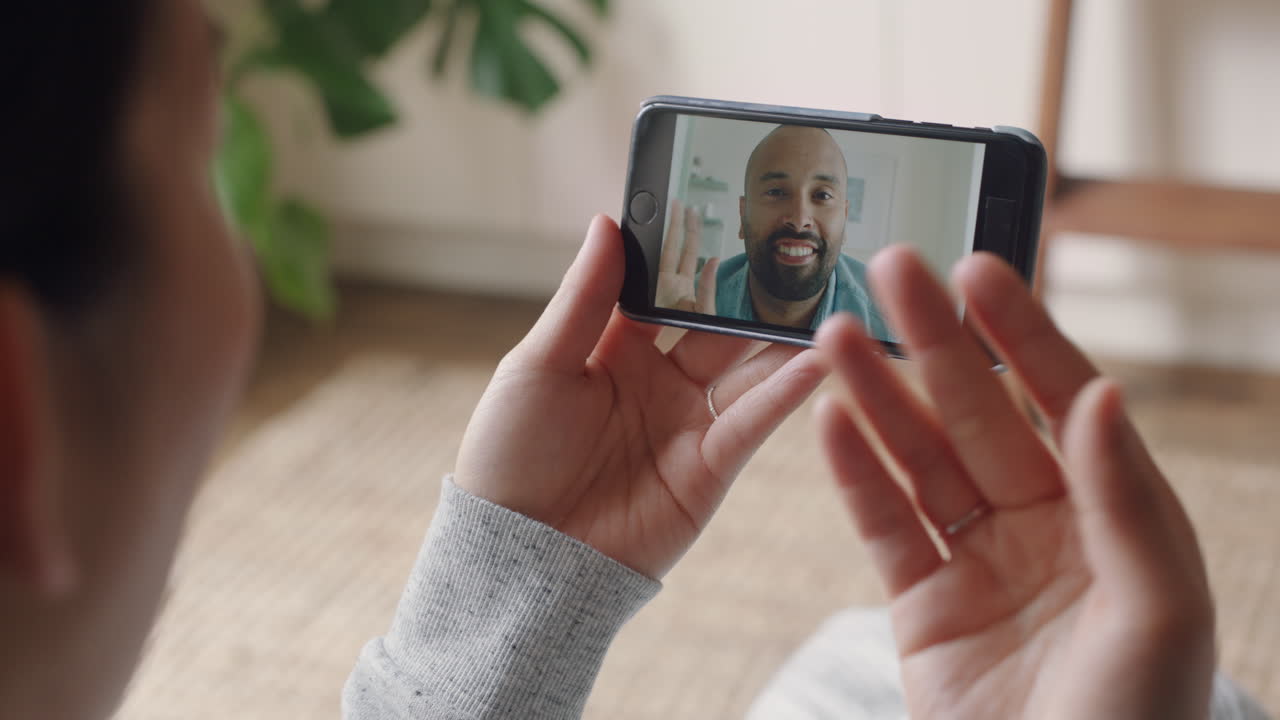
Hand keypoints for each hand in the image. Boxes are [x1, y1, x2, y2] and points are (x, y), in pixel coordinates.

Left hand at [454, 215, 824, 578]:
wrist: (520, 557)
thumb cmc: (509, 457)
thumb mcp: (538, 365)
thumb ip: (584, 299)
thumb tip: (607, 222)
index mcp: (612, 351)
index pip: (665, 291)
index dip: (693, 256)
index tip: (725, 209)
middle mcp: (658, 382)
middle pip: (716, 326)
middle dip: (752, 291)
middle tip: (798, 245)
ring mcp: (687, 424)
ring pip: (747, 369)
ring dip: (785, 336)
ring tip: (827, 293)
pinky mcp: (710, 469)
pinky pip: (752, 422)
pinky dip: (786, 390)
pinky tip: (817, 356)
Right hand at [814, 247, 1215, 719]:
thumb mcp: (1156, 610)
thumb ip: (1123, 497)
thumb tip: (1100, 393)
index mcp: (1112, 514)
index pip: (1063, 399)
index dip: (1021, 332)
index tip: (980, 268)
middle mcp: (1043, 524)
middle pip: (977, 413)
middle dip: (933, 340)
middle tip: (891, 267)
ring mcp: (978, 561)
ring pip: (919, 459)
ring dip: (877, 394)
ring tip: (834, 334)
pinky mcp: (922, 605)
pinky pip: (883, 526)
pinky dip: (854, 475)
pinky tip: (830, 421)